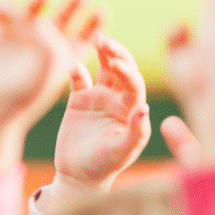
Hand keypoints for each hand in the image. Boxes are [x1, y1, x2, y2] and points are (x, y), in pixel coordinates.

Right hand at [0, 0, 102, 180]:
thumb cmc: (21, 97)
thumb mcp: (47, 70)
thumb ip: (52, 44)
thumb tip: (41, 23)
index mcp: (64, 58)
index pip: (86, 35)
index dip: (95, 24)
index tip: (102, 14)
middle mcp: (44, 42)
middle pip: (65, 16)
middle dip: (74, 5)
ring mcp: (20, 33)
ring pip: (35, 6)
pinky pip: (3, 8)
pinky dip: (6, 5)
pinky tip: (8, 10)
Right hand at [51, 32, 150, 198]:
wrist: (79, 176)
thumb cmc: (104, 167)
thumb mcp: (121, 152)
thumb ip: (136, 132)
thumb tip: (145, 110)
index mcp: (132, 109)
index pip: (134, 83)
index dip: (127, 71)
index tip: (116, 64)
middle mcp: (118, 99)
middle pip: (121, 68)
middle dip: (116, 52)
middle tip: (105, 41)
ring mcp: (99, 97)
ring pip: (103, 67)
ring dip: (101, 51)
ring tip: (95, 37)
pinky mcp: (79, 99)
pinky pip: (78, 77)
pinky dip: (73, 67)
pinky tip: (69, 60)